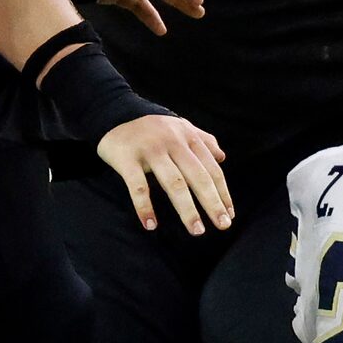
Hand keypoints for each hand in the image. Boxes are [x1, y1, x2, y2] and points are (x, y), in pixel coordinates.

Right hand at [97, 114, 231, 234]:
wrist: (113, 112)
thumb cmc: (153, 127)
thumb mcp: (181, 127)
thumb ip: (203, 140)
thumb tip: (222, 158)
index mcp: (188, 138)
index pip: (211, 169)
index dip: (223, 193)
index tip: (229, 215)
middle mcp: (173, 143)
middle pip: (198, 177)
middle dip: (212, 203)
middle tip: (222, 226)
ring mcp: (150, 151)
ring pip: (174, 183)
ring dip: (187, 210)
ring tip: (197, 230)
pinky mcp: (127, 159)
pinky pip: (138, 187)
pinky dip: (144, 207)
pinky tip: (151, 225)